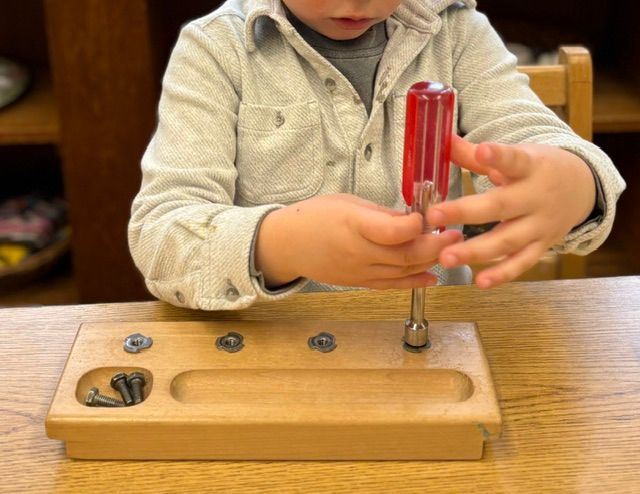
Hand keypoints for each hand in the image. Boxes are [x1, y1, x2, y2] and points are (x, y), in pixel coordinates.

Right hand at [255, 193, 462, 288]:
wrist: (287, 245)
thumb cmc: (314, 217)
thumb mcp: (347, 203)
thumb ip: (381, 213)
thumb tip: (412, 219)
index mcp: (353, 224)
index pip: (392, 231)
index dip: (416, 225)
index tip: (431, 216)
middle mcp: (358, 252)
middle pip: (405, 255)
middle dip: (436, 246)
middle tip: (456, 234)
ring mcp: (360, 271)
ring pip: (403, 272)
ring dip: (431, 262)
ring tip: (451, 250)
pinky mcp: (360, 283)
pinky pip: (392, 285)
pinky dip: (415, 282)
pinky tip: (433, 277)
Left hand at [427, 135, 595, 288]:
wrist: (581, 188)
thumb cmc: (536, 169)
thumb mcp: (516, 156)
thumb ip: (475, 154)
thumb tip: (442, 140)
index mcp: (530, 167)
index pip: (514, 160)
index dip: (498, 156)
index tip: (482, 151)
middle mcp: (537, 198)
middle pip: (501, 206)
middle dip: (466, 212)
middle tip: (434, 215)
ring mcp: (540, 226)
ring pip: (508, 241)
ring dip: (476, 251)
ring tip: (446, 257)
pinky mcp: (541, 247)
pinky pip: (521, 263)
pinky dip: (501, 274)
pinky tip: (479, 283)